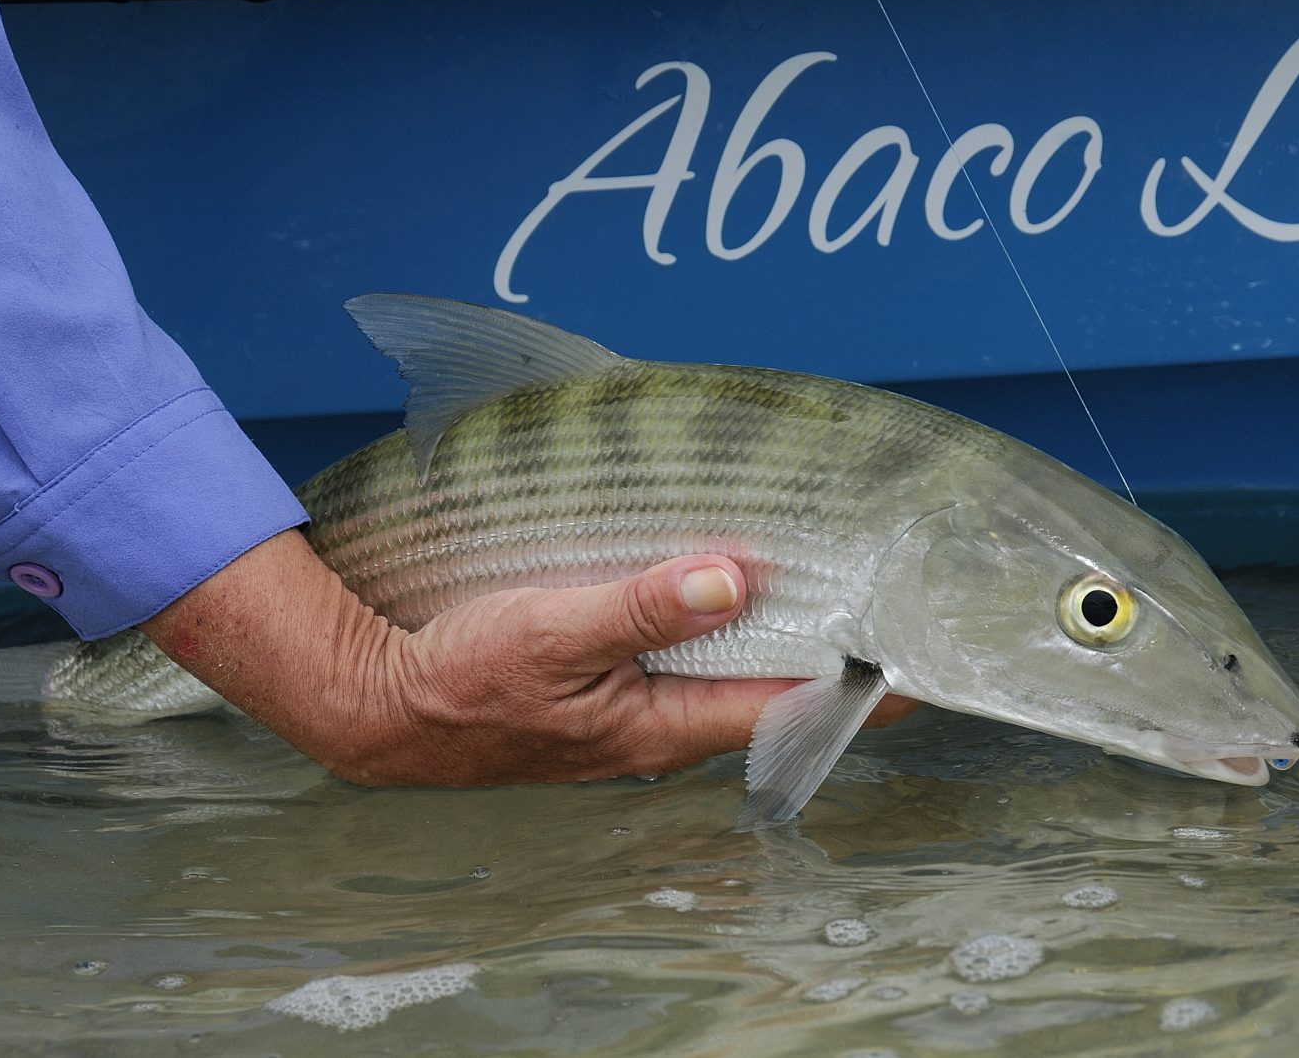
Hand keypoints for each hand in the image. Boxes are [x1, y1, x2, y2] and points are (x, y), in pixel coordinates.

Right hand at [141, 529, 913, 785]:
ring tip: (832, 574)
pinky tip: (729, 575)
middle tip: (892, 595)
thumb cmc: (456, 678)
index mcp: (661, 723)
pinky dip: (721, 617)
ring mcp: (633, 706)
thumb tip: (736, 576)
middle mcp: (659, 723)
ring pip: (729, 667)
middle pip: (770, 685)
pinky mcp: (605, 684)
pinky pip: (685, 652)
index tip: (926, 654)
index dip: (861, 682)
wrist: (372, 700)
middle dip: (832, 647)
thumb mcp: (552, 632)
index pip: (788, 704)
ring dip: (777, 626)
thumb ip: (644, 607)